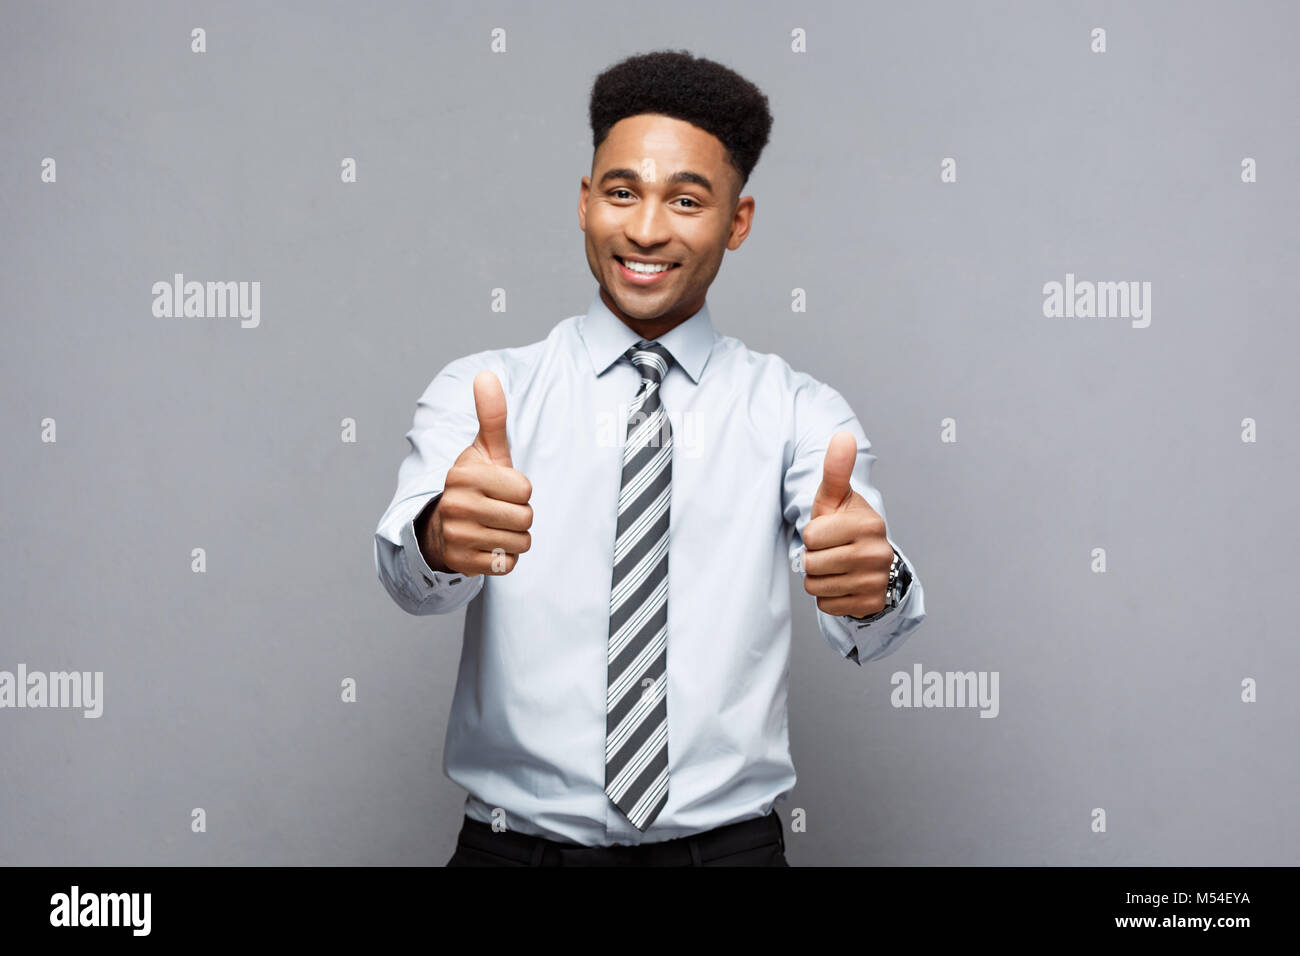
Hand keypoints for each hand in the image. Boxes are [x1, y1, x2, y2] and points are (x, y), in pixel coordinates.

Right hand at [420, 370, 532, 576]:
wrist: (441, 527)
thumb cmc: (474, 484)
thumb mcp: (483, 450)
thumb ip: (491, 415)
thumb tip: (487, 375)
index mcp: (465, 476)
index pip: (525, 489)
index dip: (520, 491)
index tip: (501, 489)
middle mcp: (457, 506)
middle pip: (526, 518)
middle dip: (520, 516)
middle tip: (499, 511)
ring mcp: (457, 536)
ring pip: (521, 542)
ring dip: (514, 537)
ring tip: (493, 527)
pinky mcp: (462, 563)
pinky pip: (508, 564)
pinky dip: (504, 558)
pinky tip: (487, 546)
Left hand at [801, 431, 894, 617]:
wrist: (868, 559)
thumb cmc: (843, 524)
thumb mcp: (836, 497)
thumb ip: (836, 470)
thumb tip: (843, 436)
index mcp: (869, 524)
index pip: (811, 536)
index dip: (811, 535)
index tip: (827, 531)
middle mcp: (877, 554)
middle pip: (812, 564)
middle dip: (812, 558)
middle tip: (829, 551)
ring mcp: (876, 582)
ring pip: (817, 587)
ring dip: (818, 579)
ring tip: (833, 567)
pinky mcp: (871, 605)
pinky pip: (827, 607)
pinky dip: (828, 598)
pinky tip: (842, 584)